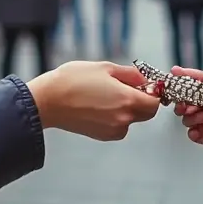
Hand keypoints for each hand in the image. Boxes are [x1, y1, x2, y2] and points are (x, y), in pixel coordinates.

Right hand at [27, 61, 160, 140]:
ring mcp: (113, 130)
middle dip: (143, 101)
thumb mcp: (105, 67)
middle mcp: (123, 119)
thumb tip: (146, 80)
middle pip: (146, 113)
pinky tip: (99, 104)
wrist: (48, 101)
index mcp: (127, 100)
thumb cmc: (73, 80)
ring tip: (106, 94)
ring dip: (127, 108)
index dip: (154, 93)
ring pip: (132, 119)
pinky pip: (119, 126)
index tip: (146, 85)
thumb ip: (131, 74)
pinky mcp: (102, 136)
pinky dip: (116, 117)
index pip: (155, 103)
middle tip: (128, 87)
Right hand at [171, 67, 202, 133]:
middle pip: (183, 109)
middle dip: (183, 107)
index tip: (179, 91)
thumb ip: (199, 76)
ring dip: (191, 118)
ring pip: (188, 122)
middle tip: (189, 105)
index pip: (185, 94)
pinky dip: (194, 133)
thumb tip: (177, 70)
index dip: (179, 93)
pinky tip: (200, 128)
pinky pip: (196, 137)